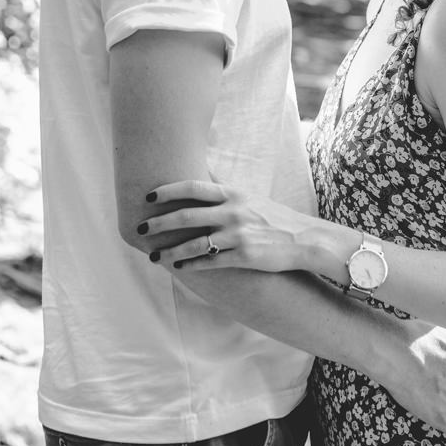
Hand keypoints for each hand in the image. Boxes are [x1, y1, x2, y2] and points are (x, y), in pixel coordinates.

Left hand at [141, 181, 319, 274]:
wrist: (305, 240)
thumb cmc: (274, 217)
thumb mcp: (250, 196)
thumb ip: (224, 191)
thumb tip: (201, 175)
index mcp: (233, 193)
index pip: (192, 187)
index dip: (167, 191)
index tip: (147, 197)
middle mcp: (233, 211)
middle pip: (186, 215)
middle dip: (158, 223)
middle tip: (139, 229)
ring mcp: (239, 235)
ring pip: (194, 244)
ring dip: (170, 252)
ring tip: (153, 257)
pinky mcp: (245, 257)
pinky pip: (211, 262)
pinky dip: (191, 266)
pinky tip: (178, 269)